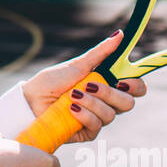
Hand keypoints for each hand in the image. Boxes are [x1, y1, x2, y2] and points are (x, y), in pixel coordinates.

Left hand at [20, 30, 147, 143]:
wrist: (31, 100)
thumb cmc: (52, 81)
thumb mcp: (78, 65)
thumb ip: (101, 52)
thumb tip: (120, 34)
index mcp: (107, 84)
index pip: (135, 88)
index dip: (136, 85)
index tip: (123, 80)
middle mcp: (105, 102)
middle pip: (128, 103)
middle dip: (110, 94)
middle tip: (91, 85)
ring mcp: (97, 118)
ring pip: (111, 114)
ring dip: (91, 102)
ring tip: (73, 95)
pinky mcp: (87, 132)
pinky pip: (97, 126)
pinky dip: (84, 115)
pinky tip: (71, 108)